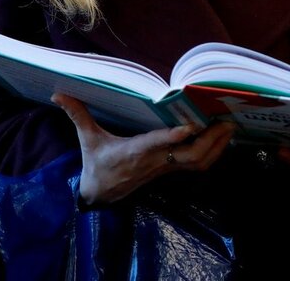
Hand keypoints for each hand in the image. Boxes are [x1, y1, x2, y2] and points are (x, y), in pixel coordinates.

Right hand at [52, 93, 234, 204]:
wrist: (99, 195)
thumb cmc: (96, 164)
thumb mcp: (87, 139)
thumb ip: (77, 114)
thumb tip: (58, 93)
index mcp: (135, 152)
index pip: (157, 145)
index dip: (174, 137)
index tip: (192, 125)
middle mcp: (154, 161)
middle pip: (189, 156)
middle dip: (211, 140)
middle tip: (227, 120)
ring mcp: (165, 168)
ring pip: (198, 163)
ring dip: (217, 146)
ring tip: (231, 126)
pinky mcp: (170, 170)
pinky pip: (198, 164)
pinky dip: (213, 152)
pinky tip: (223, 137)